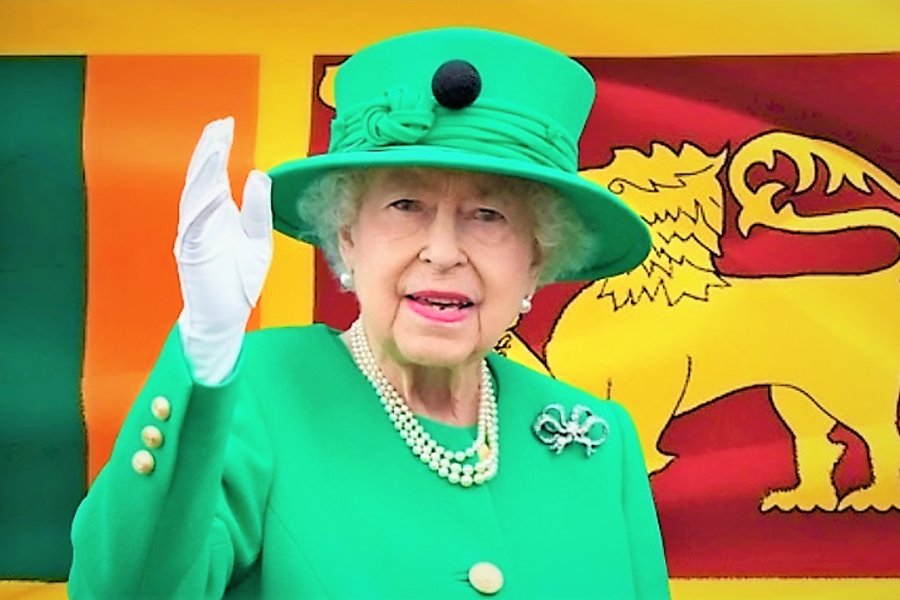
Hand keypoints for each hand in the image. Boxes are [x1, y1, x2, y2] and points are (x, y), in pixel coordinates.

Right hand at [174, 117, 272, 383]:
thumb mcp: (258, 239)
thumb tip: (257, 174)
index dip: (217, 149)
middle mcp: (200, 220)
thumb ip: (257, 209)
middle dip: (209, 151)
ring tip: (215, 147)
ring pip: (194, 197)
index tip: (226, 124)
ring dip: (204, 172)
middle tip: (219, 125)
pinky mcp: (192, 254)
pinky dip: (202, 208)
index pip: (214, 174)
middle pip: (201, 178)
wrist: (225, 317)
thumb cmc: (237, 280)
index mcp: (215, 214)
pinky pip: (195, 227)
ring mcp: (194, 236)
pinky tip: (212, 189)